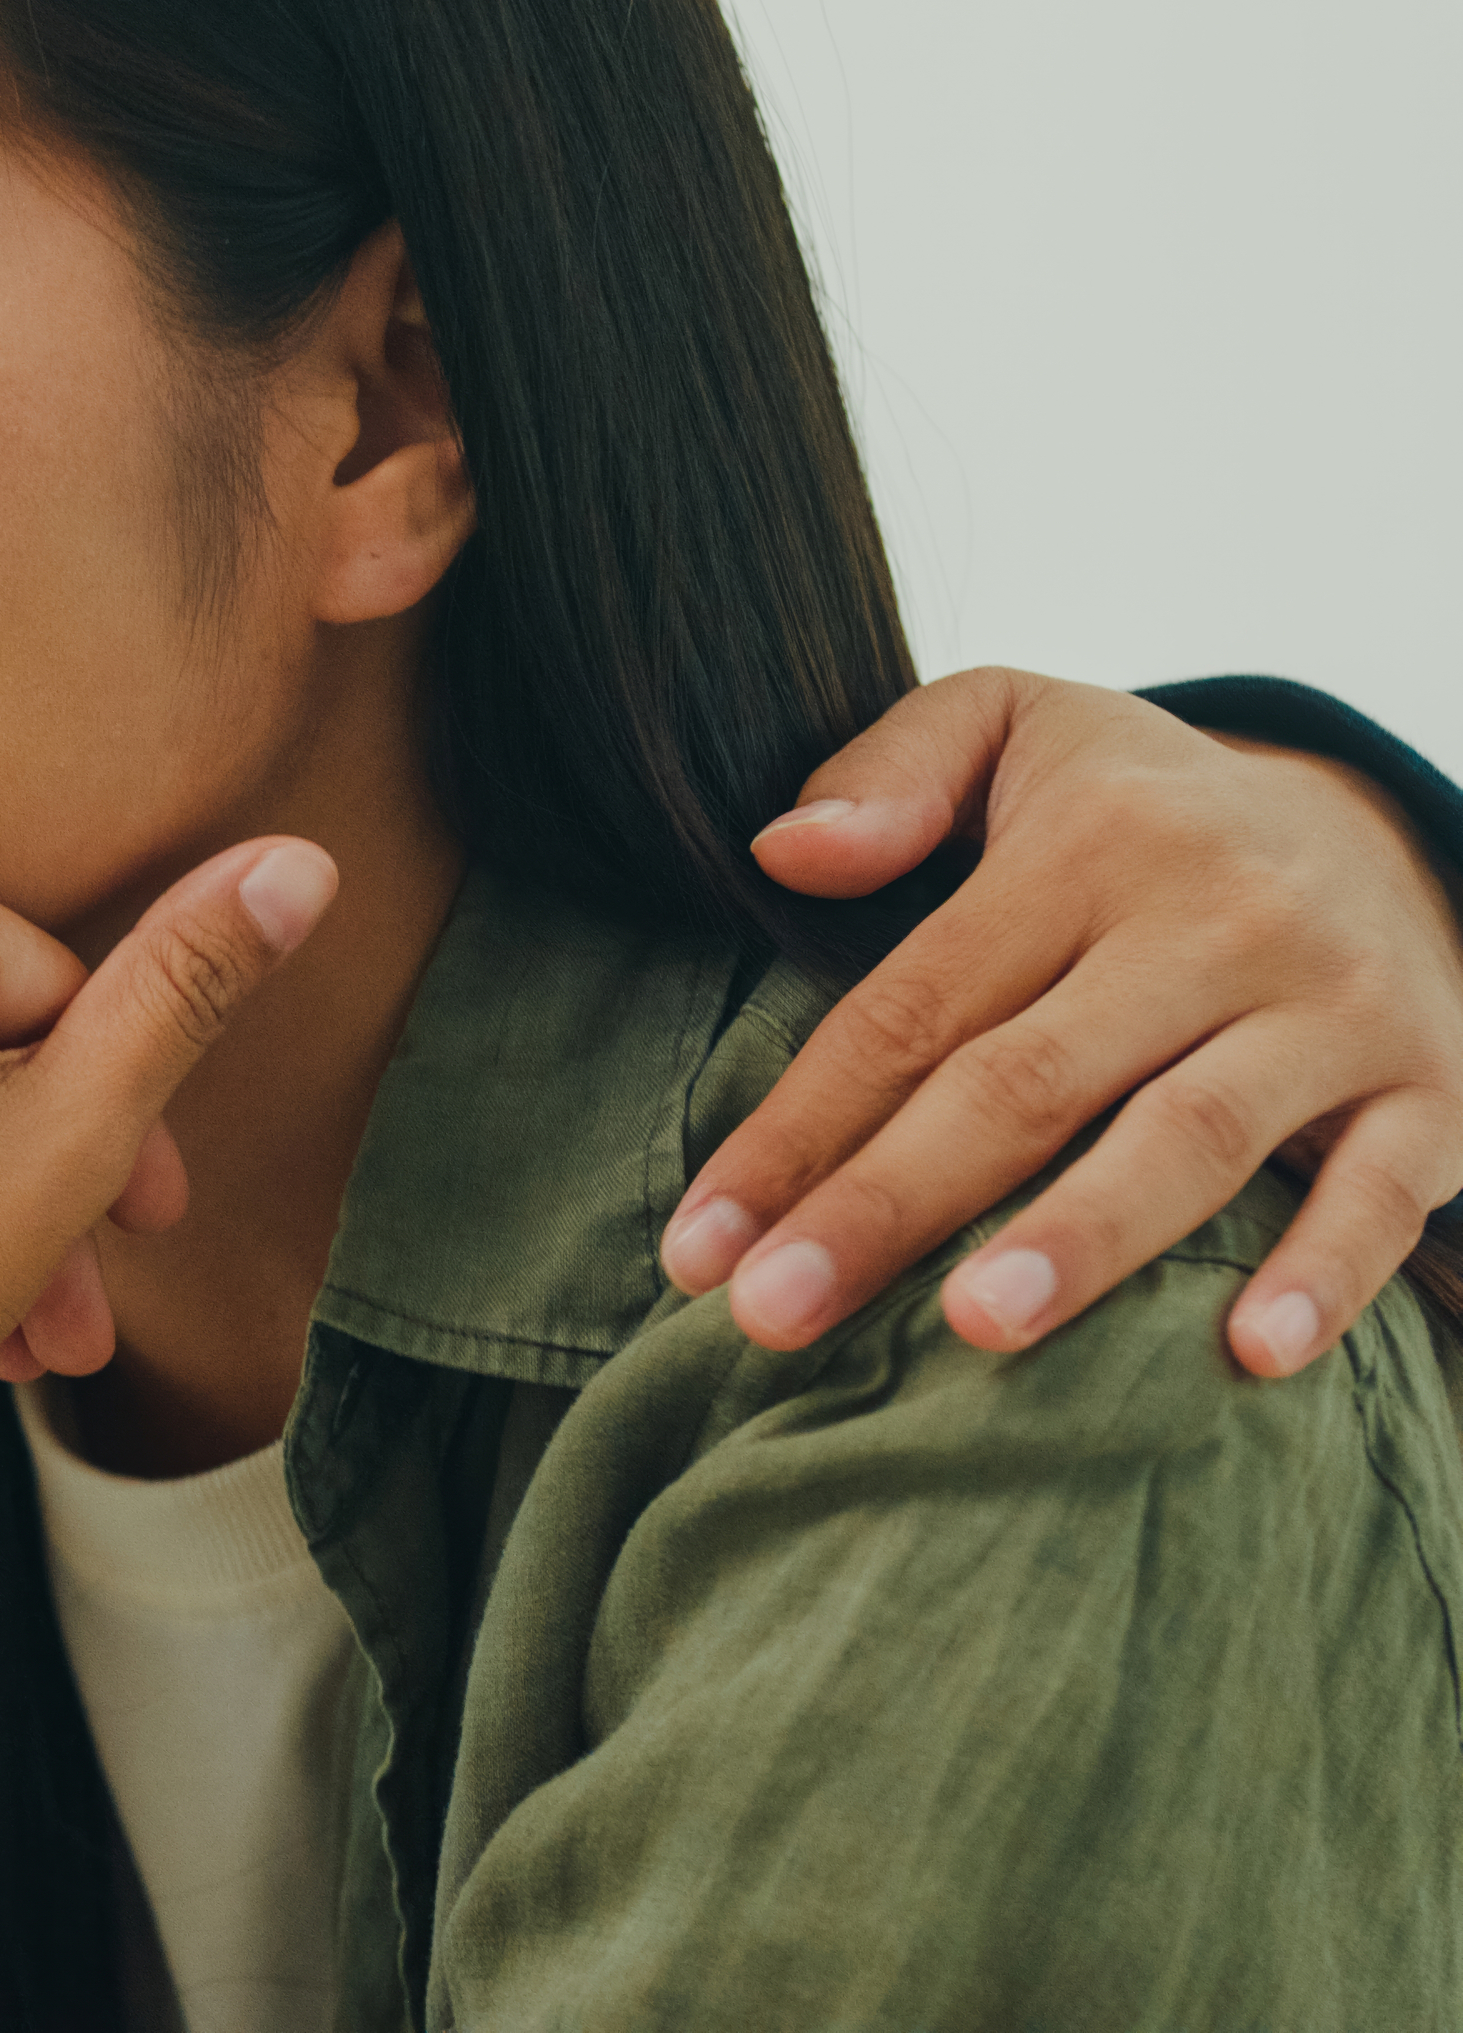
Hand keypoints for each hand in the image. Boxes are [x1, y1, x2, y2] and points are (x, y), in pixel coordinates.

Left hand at [661, 669, 1462, 1375]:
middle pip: (1025, 1082)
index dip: (796, 1127)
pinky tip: (1249, 1356)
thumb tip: (781, 852)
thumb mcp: (1018, 729)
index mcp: (1092, 844)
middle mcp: (1216, 921)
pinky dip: (1325, 1272)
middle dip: (889, 1204)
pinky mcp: (1432, 1088)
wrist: (1379, 828)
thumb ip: (892, 768)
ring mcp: (1331, 1009)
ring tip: (972, 1328)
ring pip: (1190, 1136)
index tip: (696, 1247)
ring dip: (1082, 1240)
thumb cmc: (1141, 811)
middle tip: (772, 1315)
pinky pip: (1383, 1190)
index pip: (911, 1005)